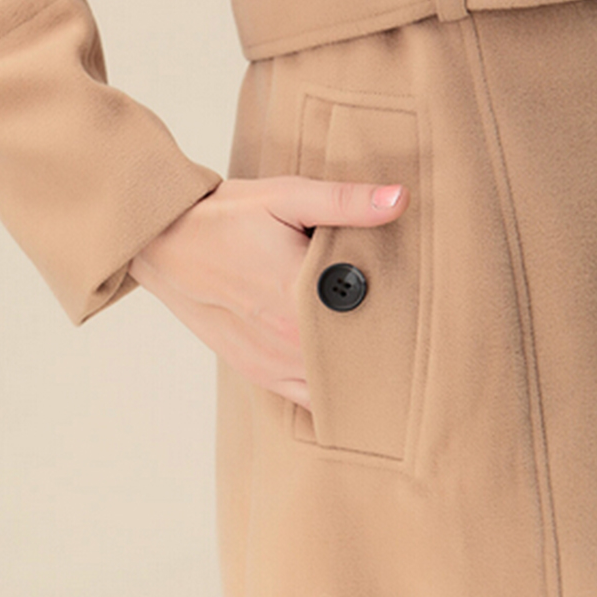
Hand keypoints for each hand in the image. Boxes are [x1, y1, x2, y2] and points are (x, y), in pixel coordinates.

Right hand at [128, 176, 409, 411]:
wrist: (163, 241)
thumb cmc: (225, 215)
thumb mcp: (286, 196)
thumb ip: (345, 201)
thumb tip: (400, 199)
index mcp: (301, 298)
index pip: (375, 325)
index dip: (407, 323)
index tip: (434, 316)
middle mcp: (288, 341)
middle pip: (361, 363)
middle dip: (392, 353)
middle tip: (425, 344)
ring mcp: (272, 363)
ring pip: (337, 390)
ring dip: (363, 379)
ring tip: (396, 365)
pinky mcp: (257, 373)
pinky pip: (307, 400)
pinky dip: (333, 396)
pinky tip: (355, 384)